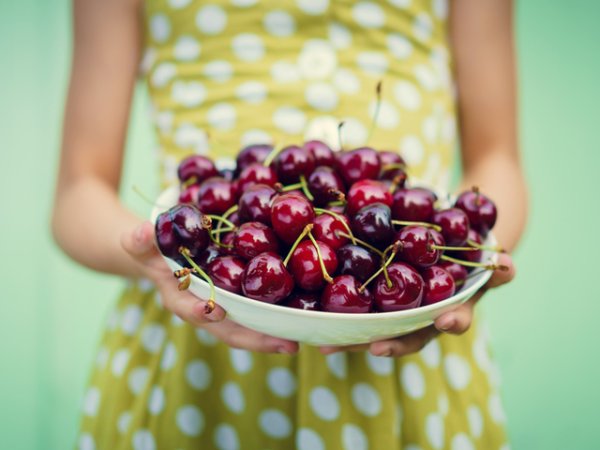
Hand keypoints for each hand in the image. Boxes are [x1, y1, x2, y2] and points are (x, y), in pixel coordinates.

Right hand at [121, 221, 298, 353]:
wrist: (162, 254)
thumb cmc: (152, 249)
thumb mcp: (141, 242)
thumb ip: (139, 240)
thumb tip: (142, 232)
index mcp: (179, 299)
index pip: (190, 310)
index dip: (202, 313)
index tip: (216, 311)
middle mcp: (203, 310)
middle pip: (229, 329)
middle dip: (255, 339)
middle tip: (285, 344)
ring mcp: (223, 307)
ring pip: (248, 325)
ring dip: (272, 334)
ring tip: (299, 339)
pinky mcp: (239, 299)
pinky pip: (257, 310)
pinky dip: (276, 315)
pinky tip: (300, 316)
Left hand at [319, 253, 515, 356]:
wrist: (443, 252)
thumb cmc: (465, 259)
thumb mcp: (483, 261)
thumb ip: (496, 267)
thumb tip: (508, 264)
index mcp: (449, 309)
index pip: (454, 319)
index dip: (451, 321)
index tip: (446, 319)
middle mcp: (420, 319)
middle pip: (406, 337)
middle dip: (390, 344)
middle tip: (375, 346)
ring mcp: (394, 315)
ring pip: (373, 330)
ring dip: (352, 339)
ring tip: (327, 343)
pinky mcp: (372, 305)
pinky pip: (353, 314)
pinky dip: (335, 318)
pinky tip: (312, 323)